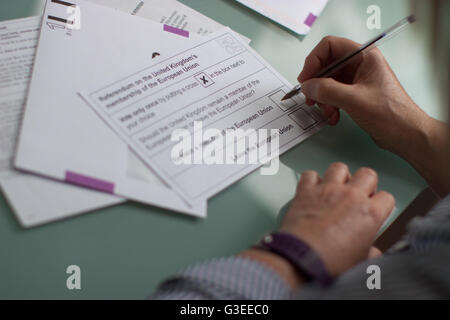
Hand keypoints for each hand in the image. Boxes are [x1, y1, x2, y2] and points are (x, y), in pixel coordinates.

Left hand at [279, 163, 394, 276]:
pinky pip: (310, 174)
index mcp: (370, 213)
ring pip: (339, 168)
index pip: (387, 197)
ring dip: (340, 176)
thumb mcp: (360, 262)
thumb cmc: (329, 262)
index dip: (382, 204)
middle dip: (365, 183)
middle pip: (367, 174)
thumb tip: (372, 253)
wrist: (301, 258)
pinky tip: (313, 189)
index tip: (375, 209)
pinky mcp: (306, 190)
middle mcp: (350, 196)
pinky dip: (312, 180)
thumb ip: (371, 253)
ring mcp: (327, 190)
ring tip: (337, 187)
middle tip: (359, 195)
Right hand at [299, 36, 449, 195]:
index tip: (305, 79)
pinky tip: (333, 117)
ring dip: (323, 98)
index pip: (330, 46)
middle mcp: (360, 64)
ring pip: (328, 82)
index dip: (314, 61)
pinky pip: (334, 94)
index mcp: (364, 56)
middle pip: (327, 65)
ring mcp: (358, 79)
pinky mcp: (356, 94)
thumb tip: (307, 86)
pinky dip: (329, 105)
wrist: (405, 134)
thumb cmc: (389, 114)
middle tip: (310, 98)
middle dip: (316, 83)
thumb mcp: (353, 100)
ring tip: (326, 112)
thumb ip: (326, 91)